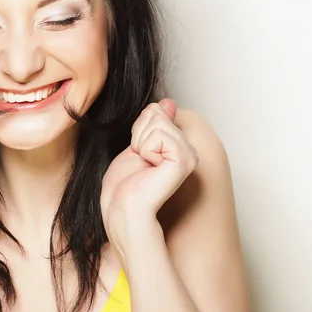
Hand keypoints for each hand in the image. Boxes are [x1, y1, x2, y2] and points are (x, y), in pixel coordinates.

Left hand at [100, 99, 198, 244]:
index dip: (137, 130)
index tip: (139, 154)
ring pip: (157, 123)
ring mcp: (189, 155)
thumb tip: (168, 102)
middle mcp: (189, 150)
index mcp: (179, 146)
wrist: (122, 209)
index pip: (155, 112)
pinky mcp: (184, 161)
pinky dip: (145, 149)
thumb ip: (155, 123)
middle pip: (156, 114)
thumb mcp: (138, 145)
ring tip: (145, 166)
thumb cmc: (125, 185)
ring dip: (140, 143)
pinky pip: (160, 135)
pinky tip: (150, 168)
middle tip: (140, 161)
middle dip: (138, 135)